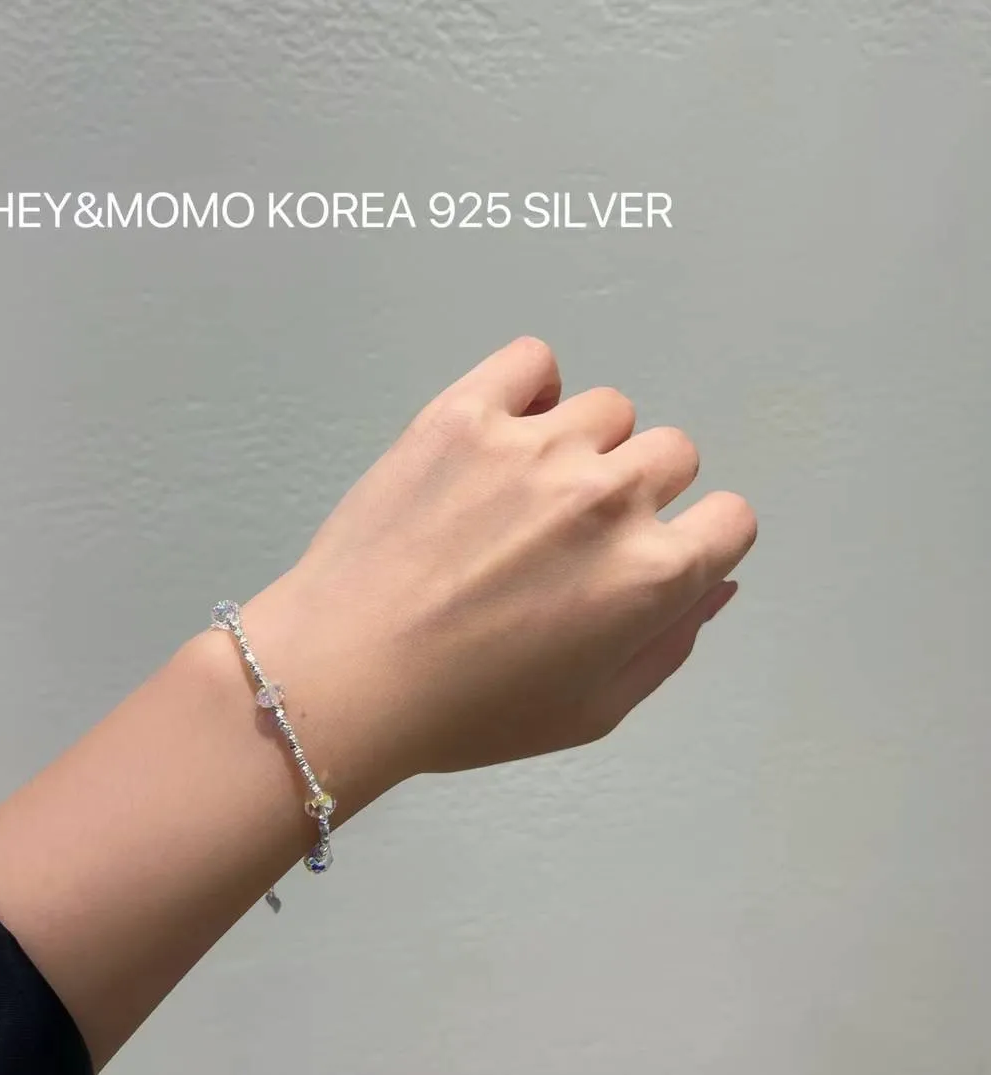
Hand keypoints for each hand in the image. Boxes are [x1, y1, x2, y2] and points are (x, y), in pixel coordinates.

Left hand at [243, 337, 755, 789]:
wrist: (346, 672)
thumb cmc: (472, 711)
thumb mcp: (592, 711)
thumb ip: (671, 644)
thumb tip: (718, 582)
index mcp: (651, 574)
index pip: (731, 517)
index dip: (698, 539)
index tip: (651, 556)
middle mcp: (608, 495)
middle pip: (673, 454)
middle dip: (641, 493)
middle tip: (570, 534)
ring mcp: (536, 444)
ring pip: (608, 409)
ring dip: (584, 446)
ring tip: (521, 489)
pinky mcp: (467, 411)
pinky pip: (533, 360)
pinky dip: (531, 388)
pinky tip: (501, 430)